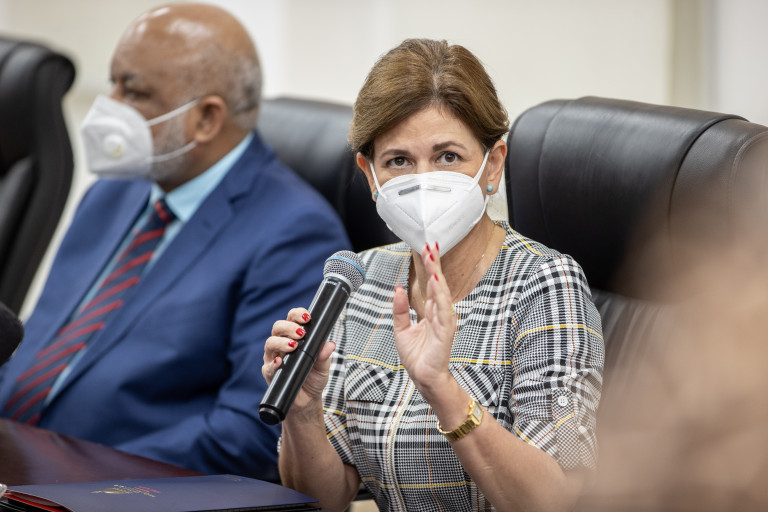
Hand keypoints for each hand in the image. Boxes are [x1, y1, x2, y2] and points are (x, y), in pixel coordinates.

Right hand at [262, 308, 334, 413]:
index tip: (307, 317)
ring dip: (281, 342)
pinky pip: (267, 366)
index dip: (297, 315)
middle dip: (288, 326)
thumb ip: (325, 355)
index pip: (291, 319)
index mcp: (294, 337)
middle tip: (301, 333)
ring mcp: (273, 358)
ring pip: (270, 343)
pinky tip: (280, 361)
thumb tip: (330, 344)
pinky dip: (273, 363)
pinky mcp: (269, 373)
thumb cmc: (314, 378)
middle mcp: (281, 344)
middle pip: (278, 327)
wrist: (308, 399)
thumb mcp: (323, 366)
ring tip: (294, 346)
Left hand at [392, 243, 456, 395]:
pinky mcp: (445, 332)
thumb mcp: (401, 329)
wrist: (424, 378)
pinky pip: (443, 310)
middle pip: (437, 283)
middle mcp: (439, 313)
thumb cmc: (417, 357)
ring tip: (432, 258)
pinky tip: (436, 282)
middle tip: (431, 245)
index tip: (427, 249)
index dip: (429, 267)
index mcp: (431, 311)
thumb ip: (400, 310)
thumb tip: (398, 289)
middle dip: (434, 264)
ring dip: (437, 274)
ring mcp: (444, 321)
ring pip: (441, 292)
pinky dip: (439, 295)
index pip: (430, 284)